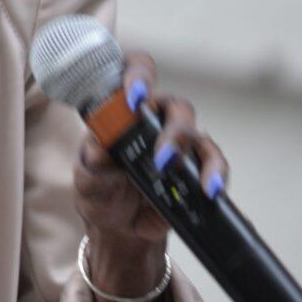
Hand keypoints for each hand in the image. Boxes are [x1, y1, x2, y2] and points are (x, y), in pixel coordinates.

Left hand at [72, 52, 228, 301]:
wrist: (119, 228)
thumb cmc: (99, 190)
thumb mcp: (87, 178)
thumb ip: (92, 162)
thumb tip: (98, 148)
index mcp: (121, 109)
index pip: (133, 73)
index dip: (137, 75)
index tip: (134, 98)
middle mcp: (153, 118)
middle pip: (174, 105)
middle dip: (172, 128)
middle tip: (161, 156)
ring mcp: (176, 142)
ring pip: (194, 130)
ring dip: (188, 150)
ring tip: (175, 172)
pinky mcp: (195, 166)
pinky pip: (211, 161)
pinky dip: (214, 172)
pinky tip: (209, 188)